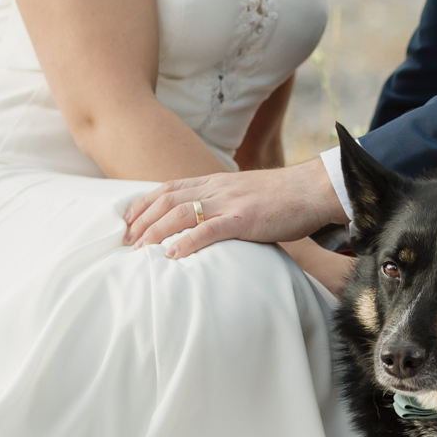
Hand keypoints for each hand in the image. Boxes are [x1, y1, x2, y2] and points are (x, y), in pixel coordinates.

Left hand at [123, 158, 347, 256]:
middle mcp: (216, 188)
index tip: (126, 221)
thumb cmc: (282, 197)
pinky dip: (187, 241)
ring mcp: (230, 202)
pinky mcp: (245, 218)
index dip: (143, 204)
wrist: (312, 189)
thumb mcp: (244, 194)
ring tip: (139, 250)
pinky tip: (172, 255)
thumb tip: (204, 223)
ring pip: (181, 212)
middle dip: (141, 221)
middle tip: (124, 243)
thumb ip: (223, 204)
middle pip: (167, 200)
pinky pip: (210, 229)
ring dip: (155, 231)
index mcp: (215, 181)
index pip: (168, 188)